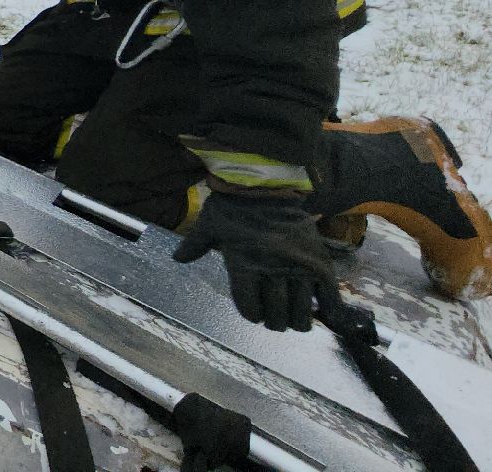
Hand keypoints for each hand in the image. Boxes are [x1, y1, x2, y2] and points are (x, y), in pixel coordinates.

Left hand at [172, 187, 336, 331]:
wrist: (269, 184)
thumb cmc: (235, 204)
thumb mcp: (209, 222)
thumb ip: (195, 243)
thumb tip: (178, 258)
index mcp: (242, 265)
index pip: (249, 308)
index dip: (252, 315)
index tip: (255, 314)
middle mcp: (271, 270)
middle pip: (276, 315)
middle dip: (275, 322)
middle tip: (276, 320)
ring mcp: (298, 266)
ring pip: (301, 311)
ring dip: (298, 320)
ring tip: (296, 320)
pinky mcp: (319, 261)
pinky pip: (329, 295)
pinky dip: (329, 310)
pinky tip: (325, 315)